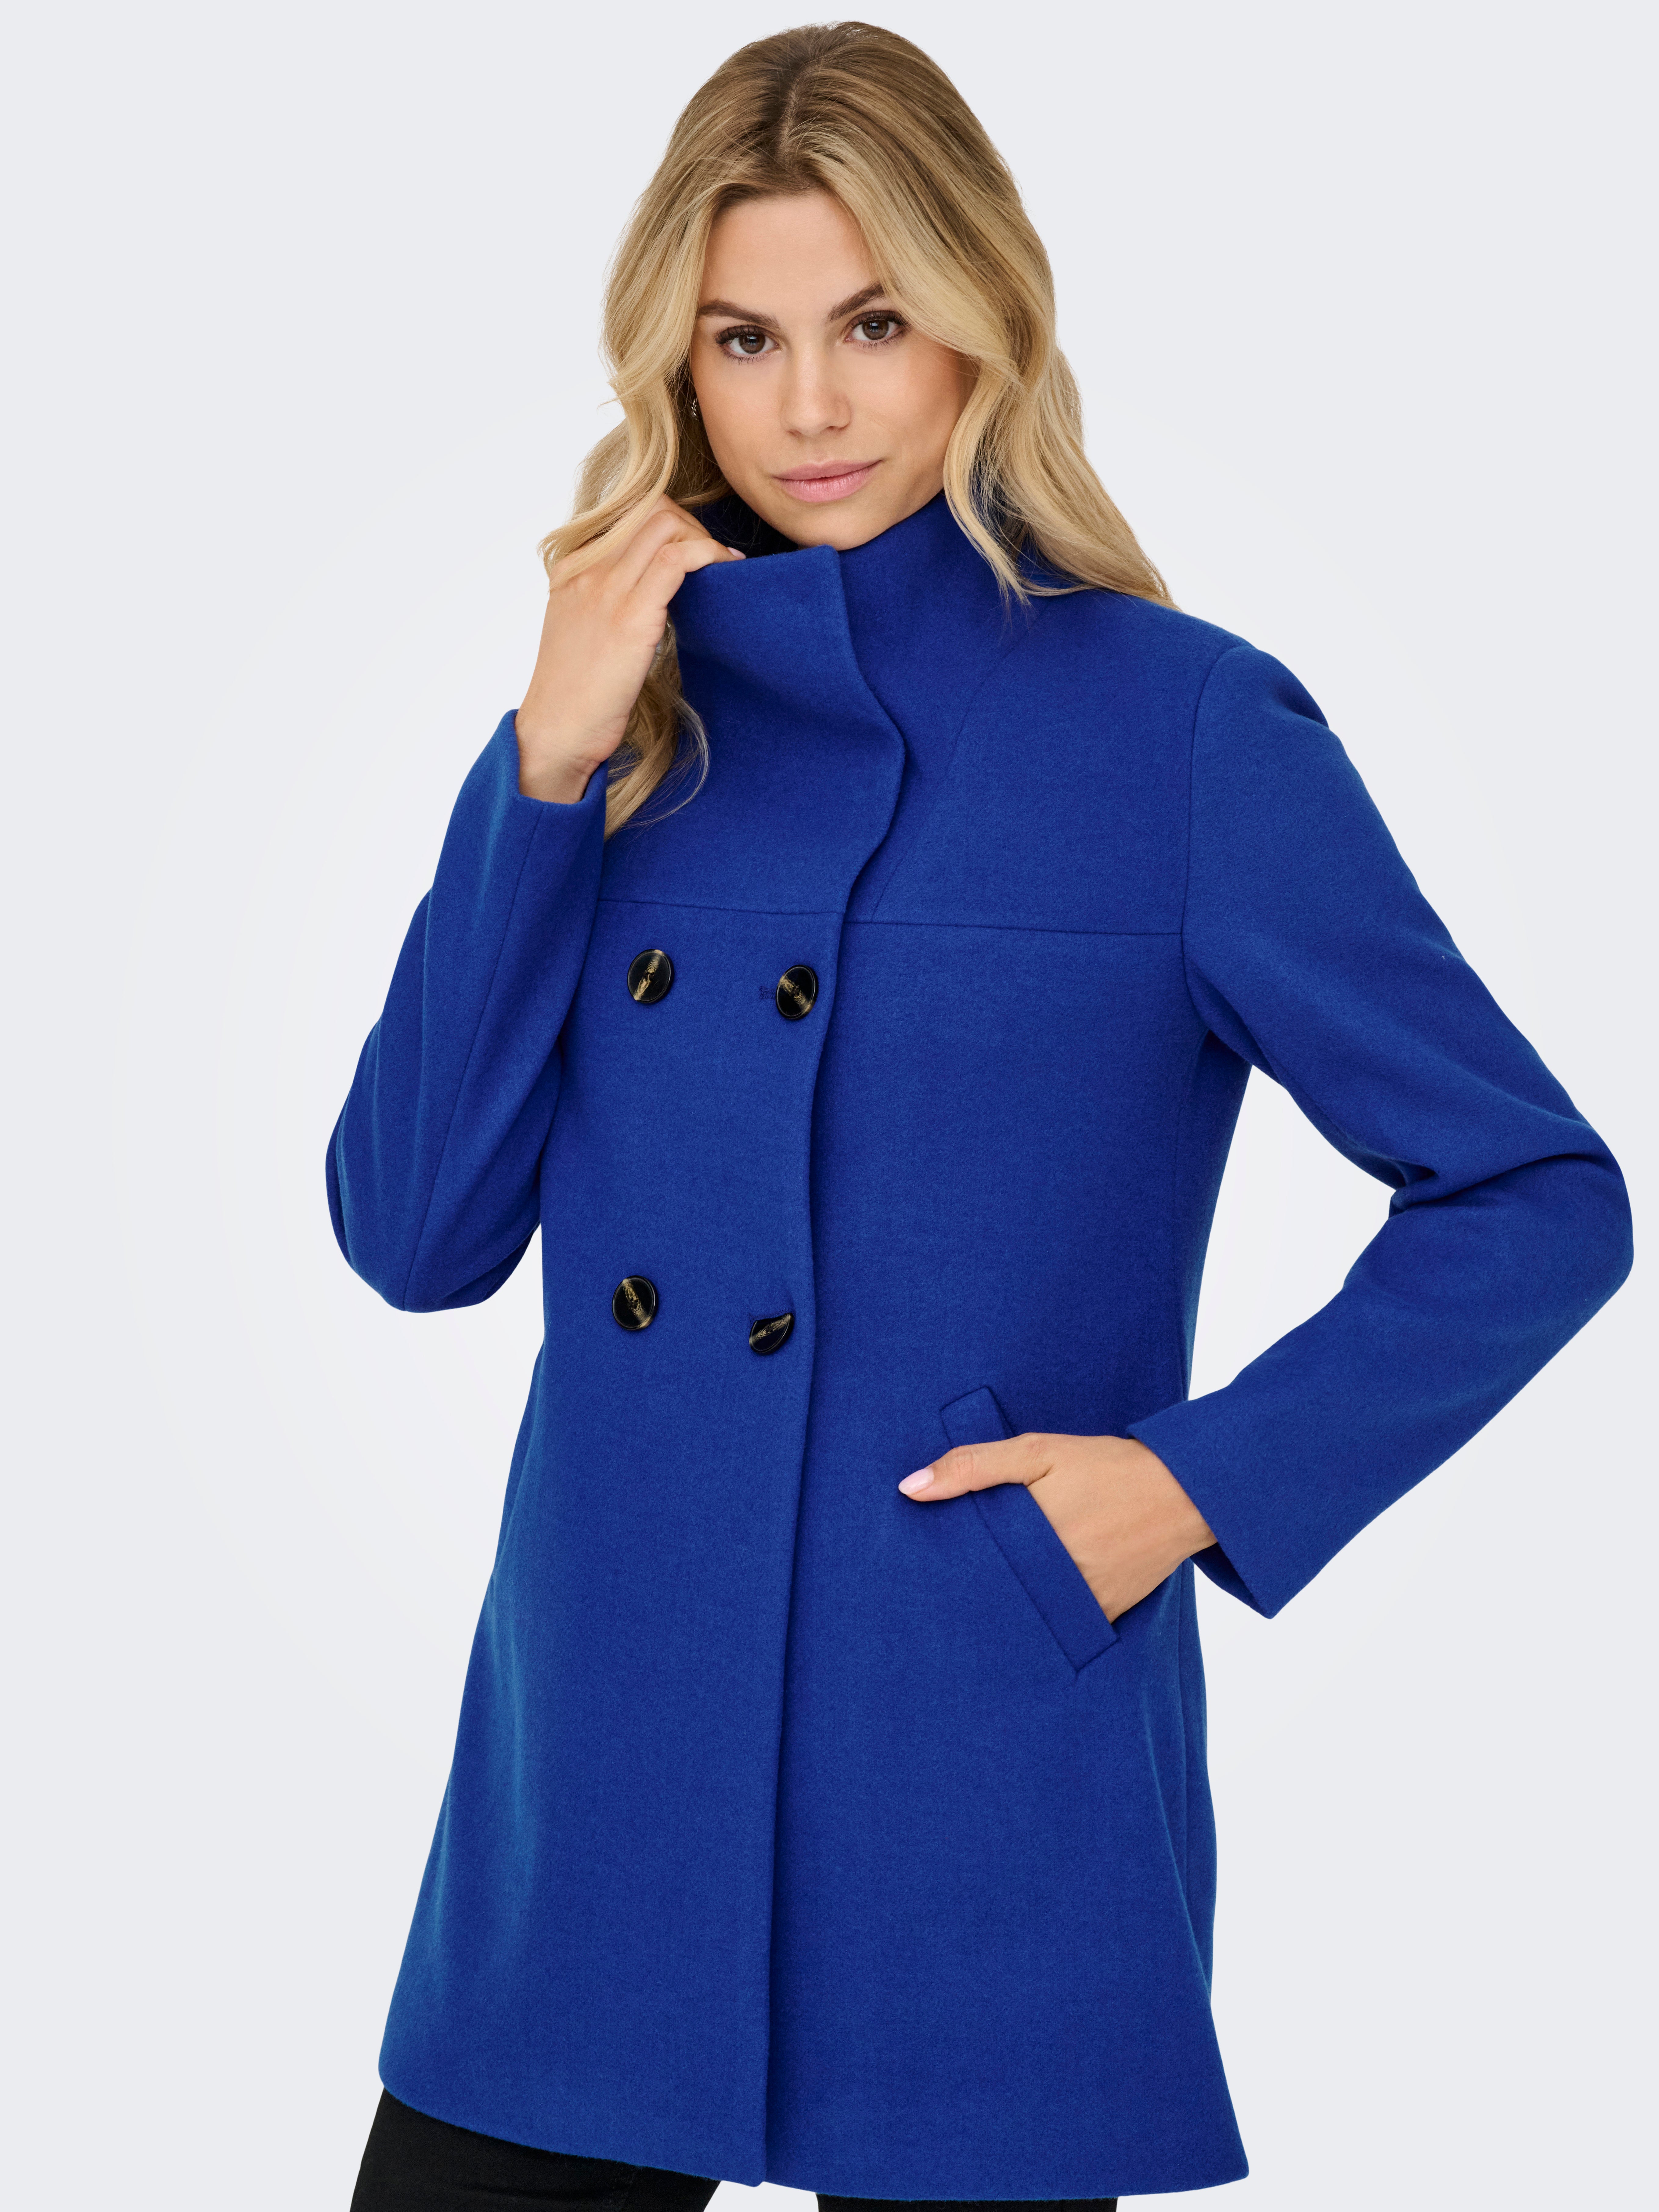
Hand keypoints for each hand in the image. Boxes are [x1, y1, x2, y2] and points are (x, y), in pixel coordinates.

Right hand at [515, 495, 745, 802]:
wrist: (556, 731)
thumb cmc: (575, 692)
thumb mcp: (581, 629)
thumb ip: (604, 599)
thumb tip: (649, 589)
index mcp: (573, 568)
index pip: (628, 514)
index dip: (671, 524)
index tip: (694, 548)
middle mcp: (588, 568)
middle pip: (650, 508)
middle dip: (691, 525)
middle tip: (712, 559)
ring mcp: (607, 588)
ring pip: (666, 524)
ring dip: (704, 538)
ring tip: (723, 566)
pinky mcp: (631, 615)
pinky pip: (677, 559)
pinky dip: (710, 555)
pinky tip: (727, 570)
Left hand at [898, 1432, 1213, 1623]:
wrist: (1183, 1491)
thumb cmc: (1105, 1466)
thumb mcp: (1037, 1452)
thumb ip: (973, 1467)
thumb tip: (909, 1489)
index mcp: (1030, 1538)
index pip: (970, 1569)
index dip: (945, 1572)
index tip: (924, 1574)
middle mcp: (1055, 1579)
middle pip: (995, 1596)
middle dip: (972, 1593)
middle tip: (943, 1594)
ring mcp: (1082, 1602)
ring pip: (1027, 1614)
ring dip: (1010, 1606)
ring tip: (988, 1597)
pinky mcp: (1104, 1614)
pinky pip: (1063, 1624)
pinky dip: (1046, 1614)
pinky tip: (1033, 1602)